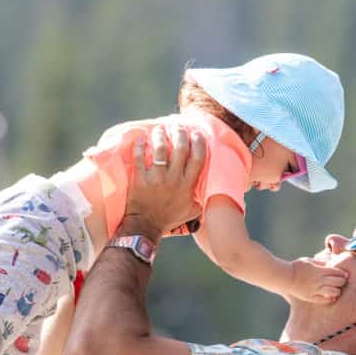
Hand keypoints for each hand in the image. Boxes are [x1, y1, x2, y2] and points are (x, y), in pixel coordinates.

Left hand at [121, 125, 205, 240]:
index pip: (198, 159)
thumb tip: (215, 192)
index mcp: (187, 186)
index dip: (199, 143)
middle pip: (181, 149)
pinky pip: (139, 157)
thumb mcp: (191, 211)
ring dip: (160, 135)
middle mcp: (174, 180)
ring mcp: (156, 179)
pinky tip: (141, 139)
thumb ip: (202, 199)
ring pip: (161, 149)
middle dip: (180, 134)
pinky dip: (140, 145)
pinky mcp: (140, 180)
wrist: (146, 226)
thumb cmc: (168, 218)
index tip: (196, 134)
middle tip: (177, 127)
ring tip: (159, 129)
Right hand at [290, 257, 347, 302]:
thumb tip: (330, 264)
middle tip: (342, 281)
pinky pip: (322, 300)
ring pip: (332, 292)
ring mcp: (314, 290)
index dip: (342, 273)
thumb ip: (320, 263)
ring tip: (336, 290)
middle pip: (337, 282)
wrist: (284, 277)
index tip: (344, 274)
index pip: (336, 272)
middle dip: (342, 281)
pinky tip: (331, 297)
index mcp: (318, 270)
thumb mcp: (309, 261)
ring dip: (337, 291)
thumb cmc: (296, 267)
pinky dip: (329, 299)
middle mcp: (318, 280)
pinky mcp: (309, 297)